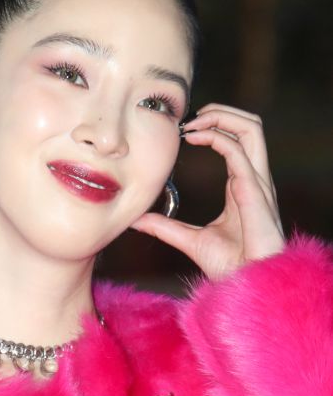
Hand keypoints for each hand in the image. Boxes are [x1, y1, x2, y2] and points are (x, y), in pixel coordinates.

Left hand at [129, 103, 285, 280]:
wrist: (247, 284)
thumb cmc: (230, 265)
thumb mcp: (189, 239)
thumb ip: (165, 227)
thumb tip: (137, 220)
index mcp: (243, 184)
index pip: (238, 139)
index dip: (213, 126)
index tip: (183, 130)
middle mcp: (254, 178)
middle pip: (250, 125)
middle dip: (221, 111)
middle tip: (189, 117)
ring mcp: (258, 183)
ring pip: (252, 128)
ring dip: (222, 116)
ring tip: (193, 121)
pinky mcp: (255, 191)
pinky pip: (239, 152)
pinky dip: (217, 137)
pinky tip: (194, 138)